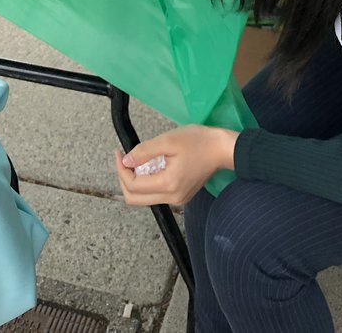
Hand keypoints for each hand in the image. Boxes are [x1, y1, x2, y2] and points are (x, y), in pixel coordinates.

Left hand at [114, 125, 237, 206]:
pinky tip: (151, 165)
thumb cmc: (199, 141)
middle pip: (135, 198)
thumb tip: (126, 162)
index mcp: (168, 185)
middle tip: (124, 158)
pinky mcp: (181, 196)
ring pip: (144, 198)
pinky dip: (148, 181)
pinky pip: (156, 194)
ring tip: (139, 159)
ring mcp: (178, 199)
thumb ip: (143, 152)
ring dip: (136, 180)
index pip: (133, 186)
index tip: (119, 153)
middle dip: (124, 178)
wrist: (222, 149)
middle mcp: (172, 198)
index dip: (120, 169)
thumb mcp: (167, 141)